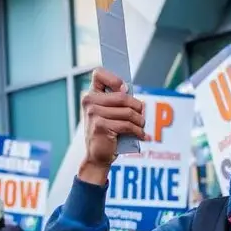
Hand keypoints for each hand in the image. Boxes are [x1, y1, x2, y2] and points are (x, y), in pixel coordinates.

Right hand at [78, 68, 148, 182]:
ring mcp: (93, 114)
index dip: (114, 79)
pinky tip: (140, 135)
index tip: (125, 89)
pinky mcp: (100, 126)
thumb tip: (132, 94)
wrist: (97, 156)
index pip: (99, 74)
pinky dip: (138, 131)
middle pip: (122, 96)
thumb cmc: (107, 132)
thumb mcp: (110, 112)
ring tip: (141, 126)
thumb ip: (117, 100)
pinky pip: (127, 124)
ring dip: (140, 120)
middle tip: (141, 115)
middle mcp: (89, 101)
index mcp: (90, 94)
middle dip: (137, 106)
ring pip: (127, 112)